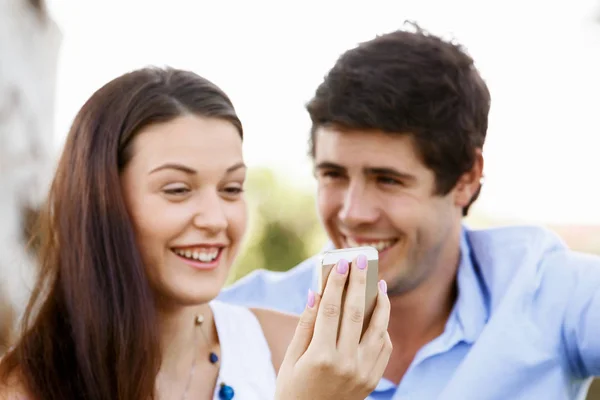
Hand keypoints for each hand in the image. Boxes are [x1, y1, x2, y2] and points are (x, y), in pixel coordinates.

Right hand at [275, 255, 391, 399]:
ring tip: (380, 284)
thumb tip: (315, 293)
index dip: (336, 283)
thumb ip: (305, 325)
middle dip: (359, 282)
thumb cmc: (293, 389)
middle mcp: (345, 364)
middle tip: (361, 260)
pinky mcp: (372, 381)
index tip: (340, 263)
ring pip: (378, 329)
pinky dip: (383, 329)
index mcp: (320, 356)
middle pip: (356, 313)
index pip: (331, 310)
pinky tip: (378, 315)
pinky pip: (384, 348)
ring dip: (380, 303)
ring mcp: (362, 373)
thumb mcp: (290, 359)